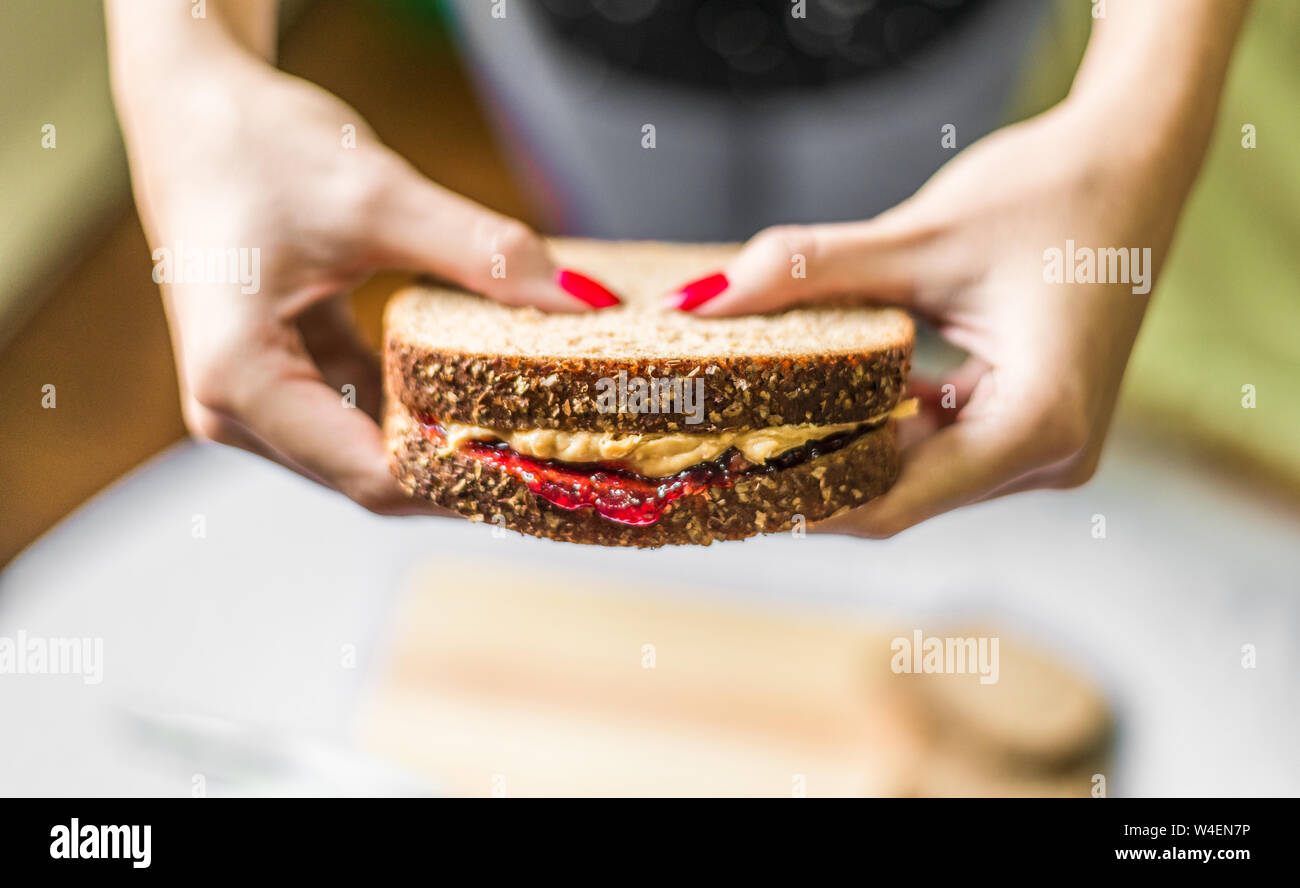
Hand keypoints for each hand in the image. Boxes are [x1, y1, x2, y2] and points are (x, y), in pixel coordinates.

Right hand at [114, 59, 615, 513]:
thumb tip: (580, 299)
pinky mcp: (277, 378)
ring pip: (369, 451)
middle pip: (371, 474)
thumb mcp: (378, 197)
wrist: (191, 105)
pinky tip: (483, 393)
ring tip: (537, 429)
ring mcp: (252, 400)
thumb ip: (481, 253)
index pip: (373, 474)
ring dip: (446, 442)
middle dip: (464, 470)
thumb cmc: (255, 145)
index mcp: (241, 381)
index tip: (548, 474)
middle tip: (561, 457)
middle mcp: (234, 410)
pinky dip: (419, 406)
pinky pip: (360, 414)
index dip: (466, 485)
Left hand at [669, 103, 1197, 536]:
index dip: (804, 501)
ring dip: (843, 444)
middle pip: (901, 492)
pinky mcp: (1030, 421)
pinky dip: (883, 421)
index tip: (725, 486)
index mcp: (1038, 425)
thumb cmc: (1053, 192)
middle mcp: (1051, 455)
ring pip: (916, 470)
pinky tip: (825, 392)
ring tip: (754, 419)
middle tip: (719, 450)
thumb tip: (700, 301)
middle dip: (812, 470)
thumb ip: (809, 270)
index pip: (894, 504)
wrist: (1136, 159)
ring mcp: (1045, 445)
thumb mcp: (921, 237)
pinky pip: (939, 442)